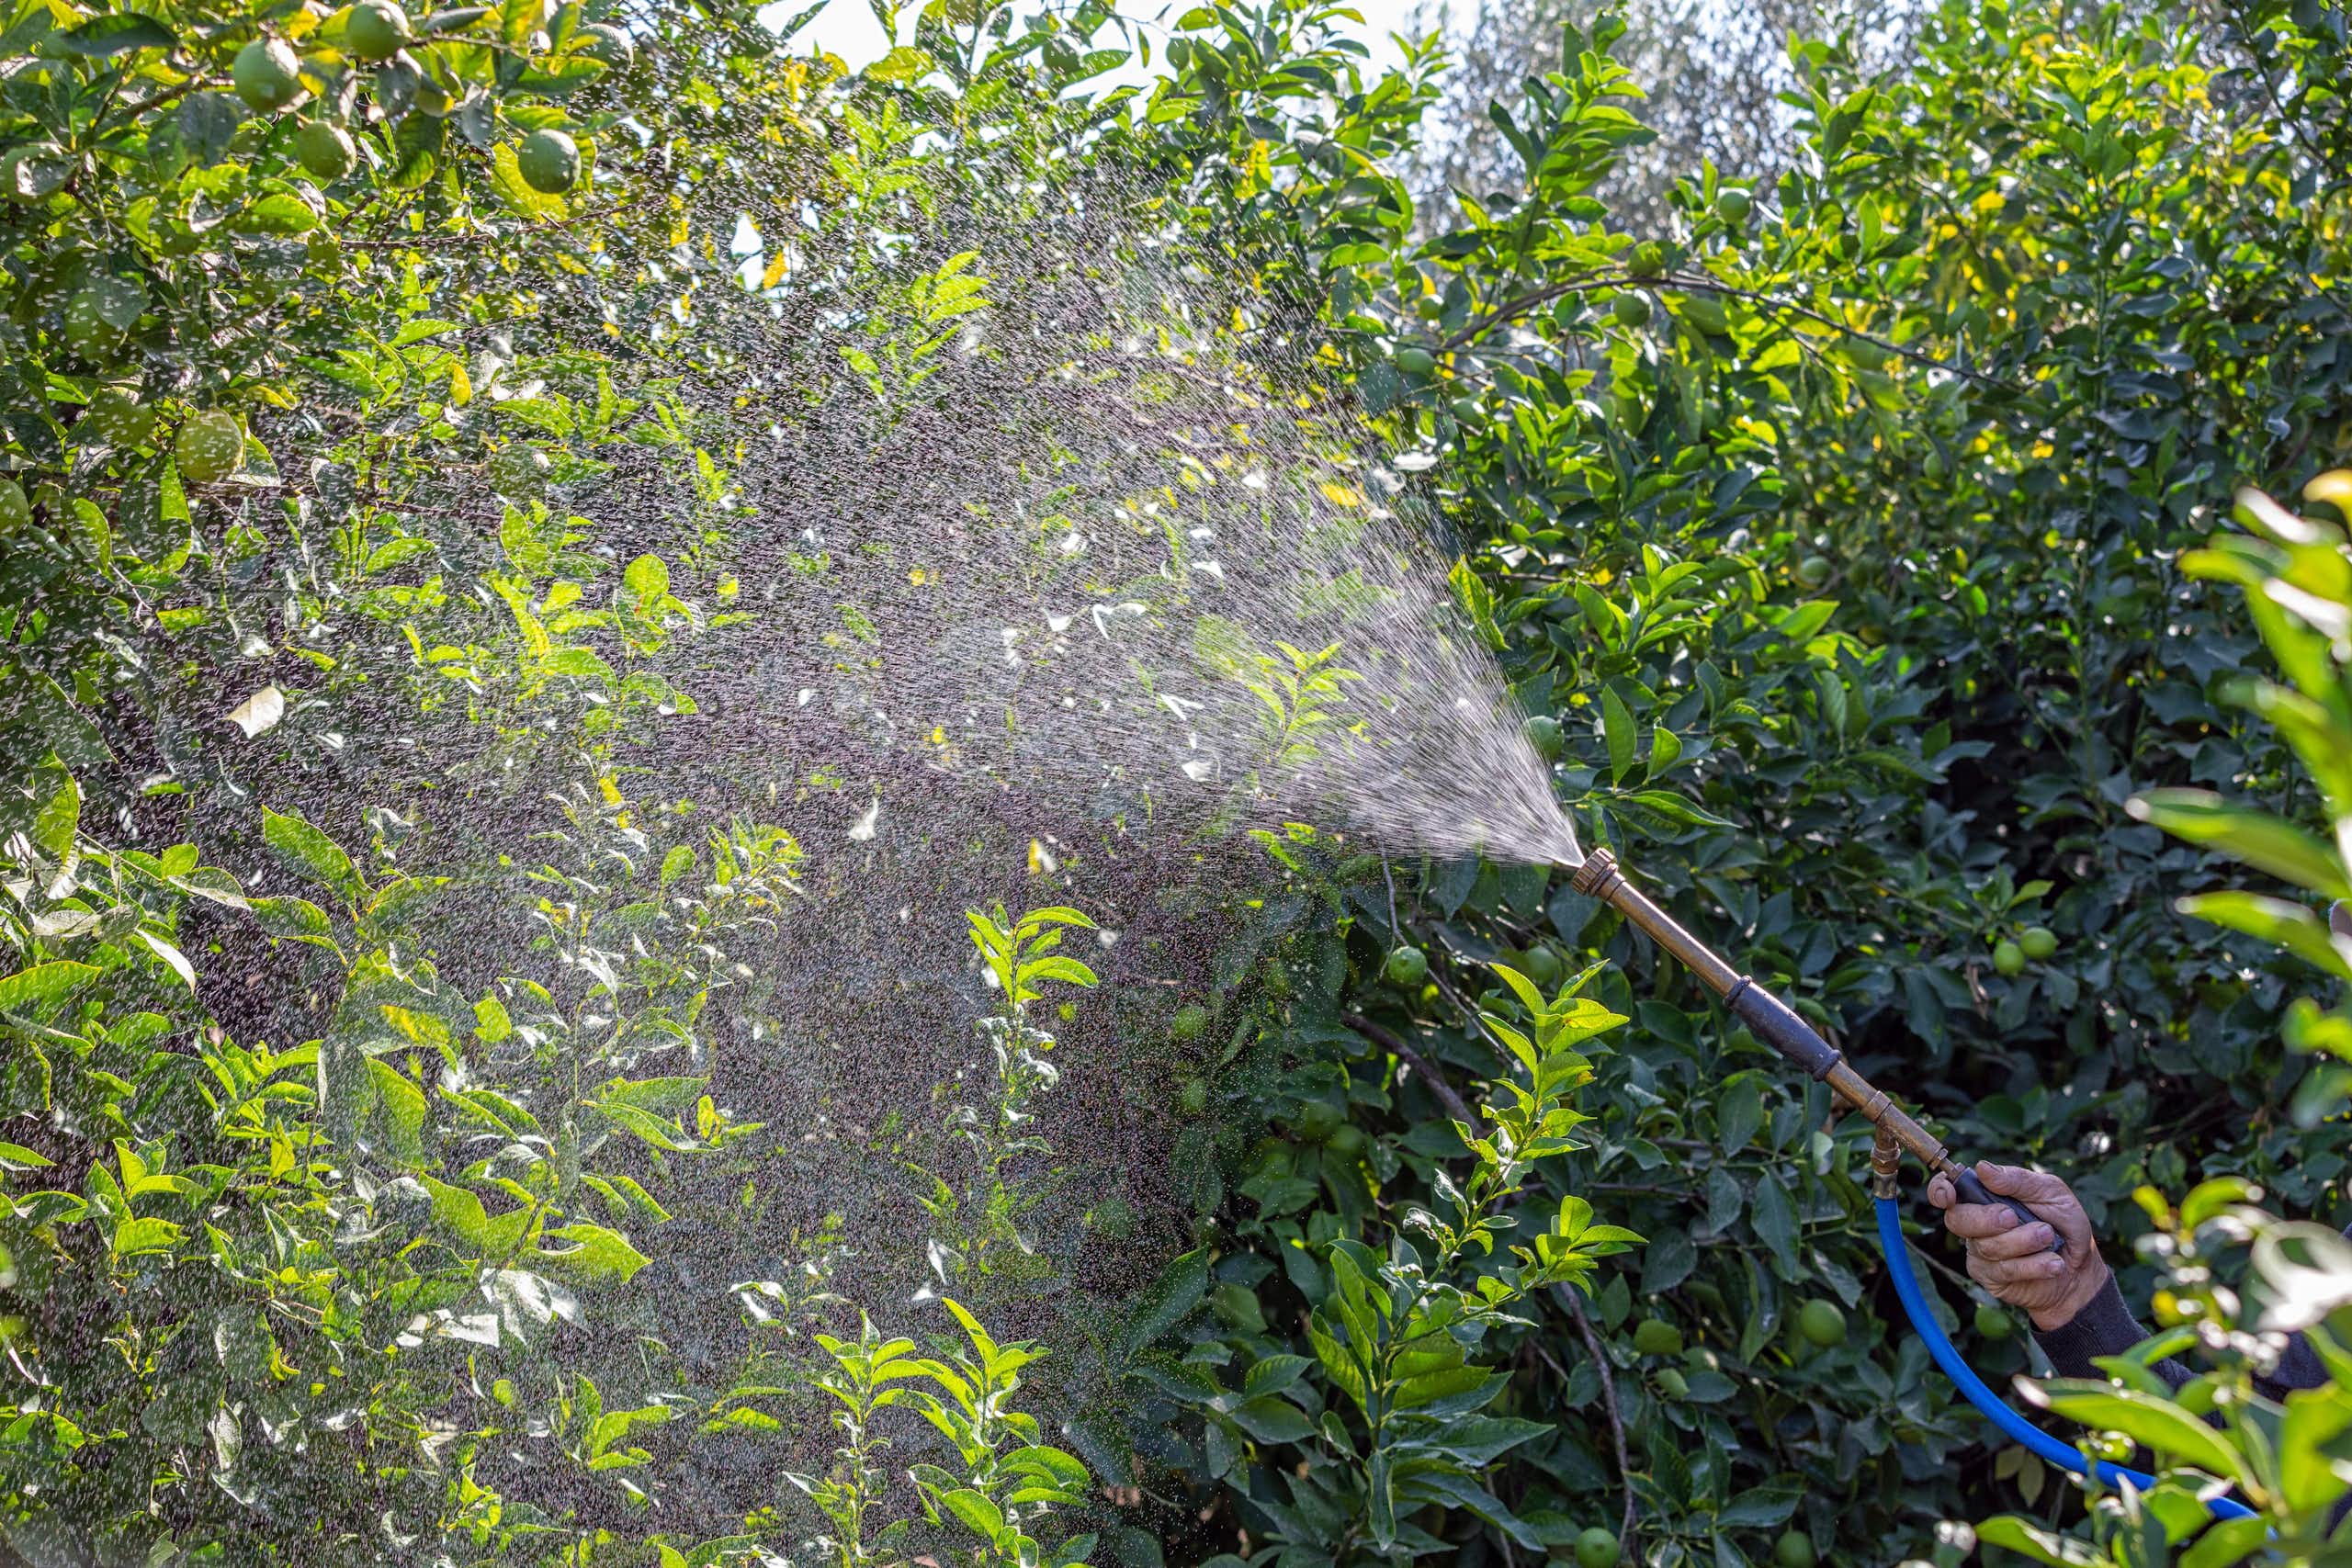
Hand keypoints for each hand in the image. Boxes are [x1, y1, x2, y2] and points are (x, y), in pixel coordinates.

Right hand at [1926, 1161, 2110, 1332]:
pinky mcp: (1993, 1279)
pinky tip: (2053, 1263)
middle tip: (2014, 1217)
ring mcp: (1980, 1253)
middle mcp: (1975, 1224)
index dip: (1939, 1191)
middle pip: (1958, 1220)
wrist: (2082, 1269)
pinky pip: (2004, 1270)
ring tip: (2049, 1238)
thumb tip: (1983, 1168)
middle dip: (1987, 1219)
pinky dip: (2033, 1265)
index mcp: (1983, 1196)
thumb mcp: (2051, 1192)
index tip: (1949, 1195)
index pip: (1945, 1190)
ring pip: (1986, 1247)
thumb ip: (2017, 1180)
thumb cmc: (2065, 1224)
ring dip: (2023, 1241)